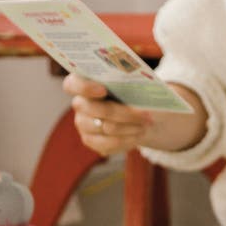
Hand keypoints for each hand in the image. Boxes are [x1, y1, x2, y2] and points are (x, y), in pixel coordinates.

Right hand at [63, 74, 207, 155]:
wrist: (136, 113)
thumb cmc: (133, 92)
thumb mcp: (135, 83)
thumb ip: (134, 82)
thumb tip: (153, 88)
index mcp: (84, 82)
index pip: (72, 84)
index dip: (84, 87)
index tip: (103, 90)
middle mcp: (80, 103)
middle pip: (97, 110)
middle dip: (125, 113)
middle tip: (147, 114)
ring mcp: (82, 123)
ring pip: (107, 127)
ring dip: (131, 127)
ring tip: (147, 124)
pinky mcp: (90, 140)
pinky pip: (109, 143)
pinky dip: (128, 139)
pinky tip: (139, 134)